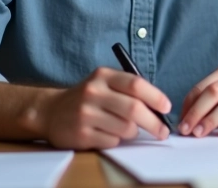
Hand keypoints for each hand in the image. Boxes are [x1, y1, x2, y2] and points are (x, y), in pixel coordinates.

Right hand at [38, 67, 171, 149]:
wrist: (50, 111)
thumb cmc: (88, 98)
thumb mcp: (104, 82)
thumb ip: (128, 89)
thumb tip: (159, 107)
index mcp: (102, 76)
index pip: (135, 84)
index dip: (155, 96)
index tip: (167, 107)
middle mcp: (93, 93)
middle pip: (134, 109)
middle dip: (154, 122)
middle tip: (163, 131)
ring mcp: (86, 114)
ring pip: (126, 128)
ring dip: (133, 132)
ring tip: (126, 129)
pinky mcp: (81, 134)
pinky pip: (113, 141)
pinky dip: (117, 140)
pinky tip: (107, 133)